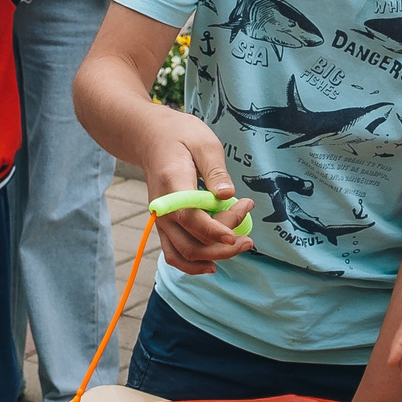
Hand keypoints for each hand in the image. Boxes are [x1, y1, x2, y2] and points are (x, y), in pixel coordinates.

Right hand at [143, 114, 252, 275]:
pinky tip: (213, 264)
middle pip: (191, 242)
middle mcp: (163, 208)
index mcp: (172, 184)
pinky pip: (174, 254)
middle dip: (224, 244)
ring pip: (184, 253)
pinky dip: (192, 264)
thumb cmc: (181, 137)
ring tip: (242, 244)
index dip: (214, 230)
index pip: (190, 217)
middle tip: (250, 233)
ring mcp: (161, 219)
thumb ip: (216, 171)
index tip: (237, 235)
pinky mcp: (164, 225)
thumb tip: (228, 196)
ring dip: (214, 256)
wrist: (151, 139)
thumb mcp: (204, 143)